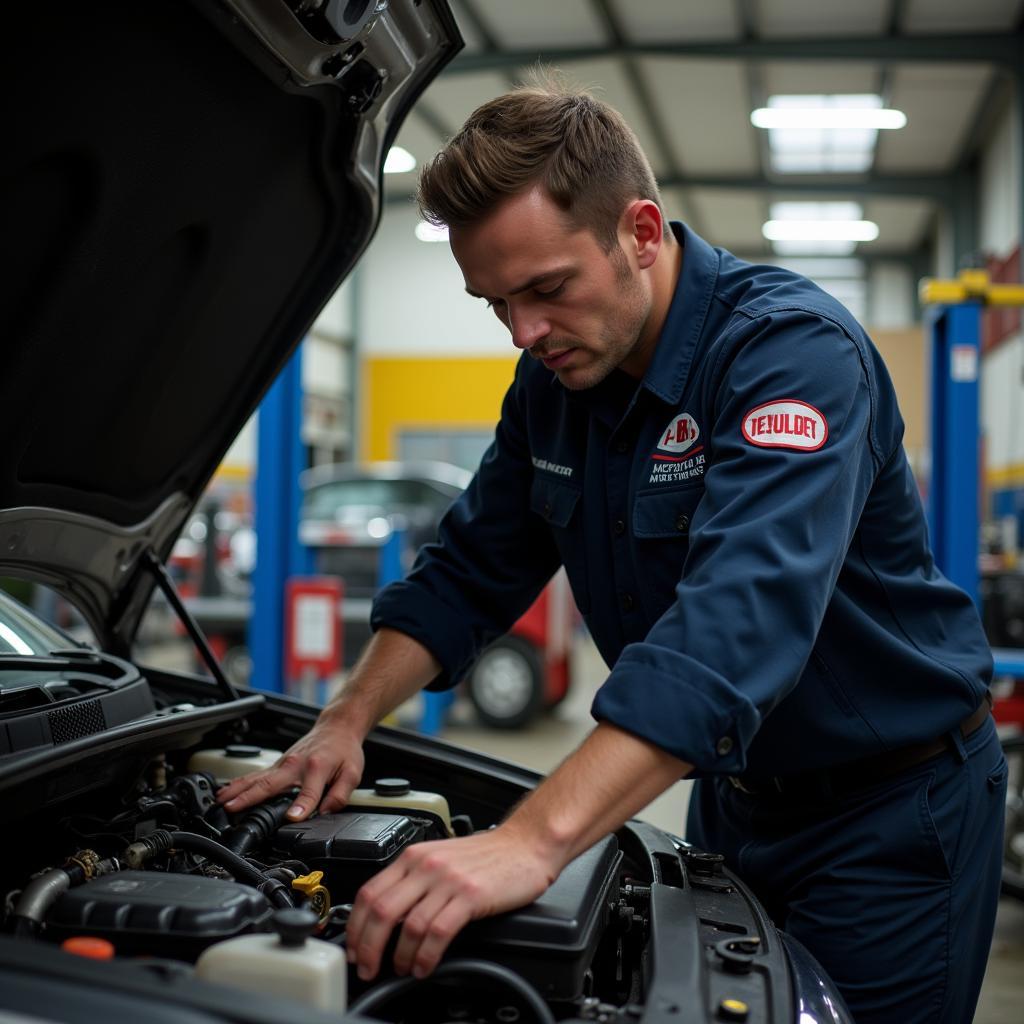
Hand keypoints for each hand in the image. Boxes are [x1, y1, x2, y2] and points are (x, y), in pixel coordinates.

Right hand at [215, 716, 363, 820]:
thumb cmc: (344, 749)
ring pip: (256, 778)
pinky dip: (239, 783)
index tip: (291, 817)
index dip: (302, 806)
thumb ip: (340, 794)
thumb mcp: (352, 773)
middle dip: (250, 797)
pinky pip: (255, 775)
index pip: (309, 792)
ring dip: (237, 790)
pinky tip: (225, 791)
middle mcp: (295, 764)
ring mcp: (283, 763)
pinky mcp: (278, 764)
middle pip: (270, 784)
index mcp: (317, 767)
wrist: (337, 727)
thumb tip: (326, 812)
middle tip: (232, 809)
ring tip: (220, 803)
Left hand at [346, 825, 556, 980]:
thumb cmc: (486, 855)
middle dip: (369, 948)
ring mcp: (448, 879)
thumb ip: (413, 880)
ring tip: (402, 969)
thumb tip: (387, 917)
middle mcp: (426, 865)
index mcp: (414, 856)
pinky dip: (426, 956)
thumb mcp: (440, 858)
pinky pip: (437, 932)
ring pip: (408, 925)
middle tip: (368, 968)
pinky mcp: (470, 896)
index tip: (354, 948)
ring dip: (400, 957)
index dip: (355, 927)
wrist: (525, 844)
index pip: (369, 892)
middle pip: (381, 911)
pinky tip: (425, 966)